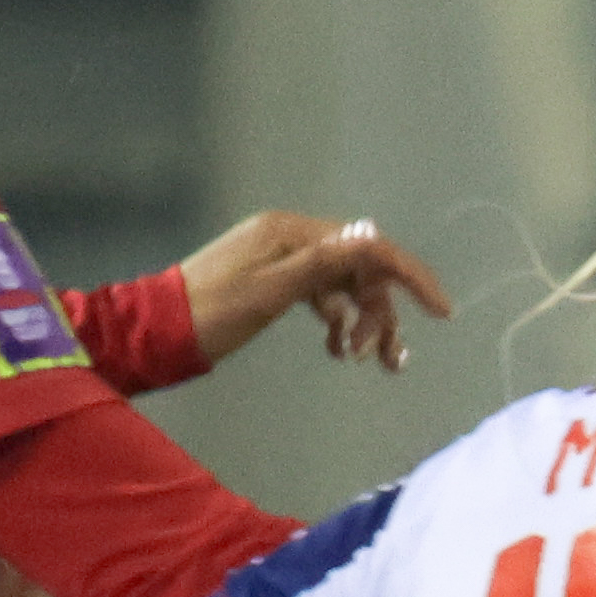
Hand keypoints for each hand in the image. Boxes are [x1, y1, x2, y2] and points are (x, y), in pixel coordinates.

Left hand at [170, 209, 450, 374]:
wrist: (154, 333)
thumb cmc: (209, 316)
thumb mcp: (270, 293)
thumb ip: (324, 265)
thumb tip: (373, 236)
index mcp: (292, 234)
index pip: (369, 246)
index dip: (409, 277)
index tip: (441, 311)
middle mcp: (290, 238)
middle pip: (359, 270)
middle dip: (381, 314)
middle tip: (387, 362)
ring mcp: (280, 259)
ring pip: (341, 287)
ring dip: (360, 322)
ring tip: (361, 361)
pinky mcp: (271, 281)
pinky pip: (319, 296)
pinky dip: (334, 321)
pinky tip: (336, 348)